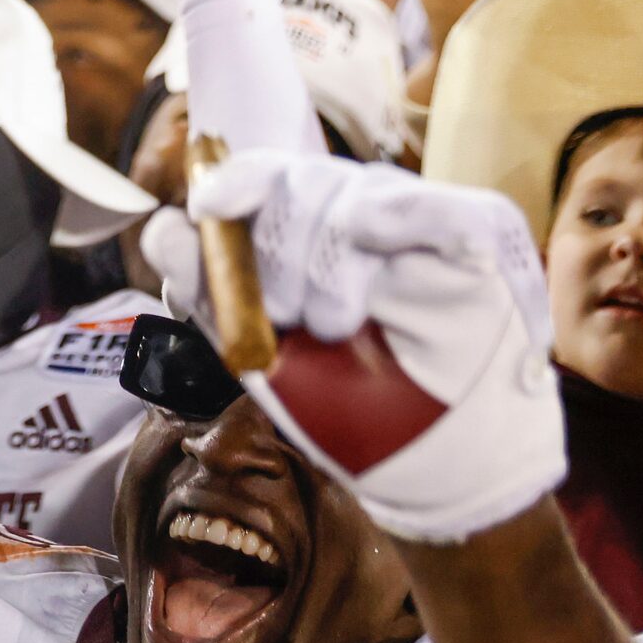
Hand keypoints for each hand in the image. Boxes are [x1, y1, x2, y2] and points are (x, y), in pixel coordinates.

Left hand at [142, 153, 561, 543]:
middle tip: (287, 316)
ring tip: (336, 328)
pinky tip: (411, 247)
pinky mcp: (480, 235)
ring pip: (353, 196)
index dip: (235, 182)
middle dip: (276, 252)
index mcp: (304, 228)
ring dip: (329, 266)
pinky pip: (436, 209)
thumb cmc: (343, 404)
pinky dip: (415, 221)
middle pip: (301, 180)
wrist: (427, 468)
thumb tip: (162, 227)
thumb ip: (208, 290)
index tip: (209, 207)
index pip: (264, 174)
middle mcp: (360, 209)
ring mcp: (420, 219)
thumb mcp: (258, 351)